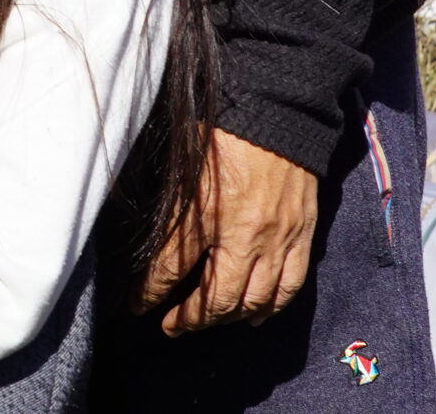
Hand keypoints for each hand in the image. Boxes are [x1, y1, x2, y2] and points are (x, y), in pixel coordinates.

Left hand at [137, 129, 318, 335]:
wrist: (277, 109)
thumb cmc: (222, 129)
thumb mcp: (180, 162)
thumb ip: (167, 205)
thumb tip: (145, 238)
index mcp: (202, 210)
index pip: (168, 270)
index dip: (148, 294)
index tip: (135, 305)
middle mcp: (241, 233)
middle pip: (214, 298)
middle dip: (188, 319)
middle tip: (170, 326)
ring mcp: (276, 239)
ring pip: (251, 301)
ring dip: (224, 319)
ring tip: (204, 323)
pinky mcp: (301, 236)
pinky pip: (288, 287)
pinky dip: (269, 308)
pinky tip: (252, 316)